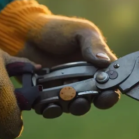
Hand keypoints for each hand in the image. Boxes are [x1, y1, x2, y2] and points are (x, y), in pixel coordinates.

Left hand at [0, 0, 119, 110]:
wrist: (26, 33)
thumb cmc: (58, 30)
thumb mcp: (80, 32)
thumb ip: (94, 46)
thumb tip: (105, 62)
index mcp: (98, 67)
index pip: (111, 85)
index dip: (111, 93)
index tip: (106, 94)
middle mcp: (85, 81)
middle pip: (94, 100)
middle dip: (90, 102)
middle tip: (82, 99)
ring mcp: (66, 90)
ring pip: (74, 107)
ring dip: (72, 107)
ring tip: (64, 100)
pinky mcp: (48, 96)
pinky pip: (52, 108)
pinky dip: (51, 109)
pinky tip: (47, 105)